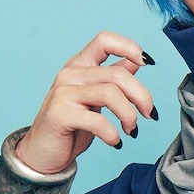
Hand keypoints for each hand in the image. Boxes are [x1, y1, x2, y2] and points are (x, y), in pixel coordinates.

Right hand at [14, 31, 156, 174]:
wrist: (43, 153)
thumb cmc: (72, 127)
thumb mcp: (96, 99)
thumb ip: (112, 79)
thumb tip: (135, 63)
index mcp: (80, 65)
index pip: (105, 40)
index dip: (129, 47)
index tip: (148, 62)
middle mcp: (70, 74)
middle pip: (118, 74)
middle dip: (142, 96)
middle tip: (149, 115)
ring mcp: (63, 92)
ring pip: (111, 94)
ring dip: (129, 115)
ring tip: (131, 130)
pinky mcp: (60, 114)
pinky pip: (98, 120)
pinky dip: (113, 134)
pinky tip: (115, 142)